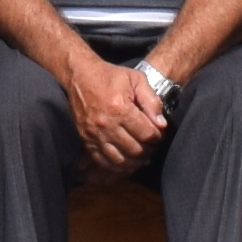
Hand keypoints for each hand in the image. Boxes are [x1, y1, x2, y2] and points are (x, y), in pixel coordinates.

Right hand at [68, 53, 172, 176]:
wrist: (80, 76)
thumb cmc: (110, 76)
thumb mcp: (136, 79)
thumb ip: (151, 101)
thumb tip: (161, 125)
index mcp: (120, 108)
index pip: (146, 134)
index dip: (157, 137)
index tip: (159, 134)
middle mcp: (106, 124)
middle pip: (135, 150)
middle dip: (148, 150)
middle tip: (152, 145)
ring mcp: (94, 134)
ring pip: (119, 160)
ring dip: (134, 161)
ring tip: (141, 156)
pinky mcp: (85, 139)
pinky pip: (102, 161)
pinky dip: (116, 166)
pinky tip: (125, 162)